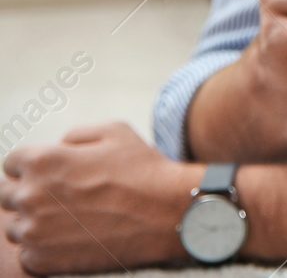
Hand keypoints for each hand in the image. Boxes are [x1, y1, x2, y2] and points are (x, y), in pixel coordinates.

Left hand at [0, 123, 194, 273]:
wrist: (166, 214)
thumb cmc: (143, 169)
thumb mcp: (115, 131)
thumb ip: (75, 134)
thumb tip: (58, 147)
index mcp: (42, 160)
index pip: (11, 162)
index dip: (33, 165)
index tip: (52, 173)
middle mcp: (30, 195)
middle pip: (7, 195)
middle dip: (31, 193)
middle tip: (65, 197)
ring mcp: (33, 230)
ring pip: (16, 226)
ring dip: (36, 222)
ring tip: (72, 220)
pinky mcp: (42, 259)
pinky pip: (27, 254)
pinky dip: (45, 248)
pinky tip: (73, 239)